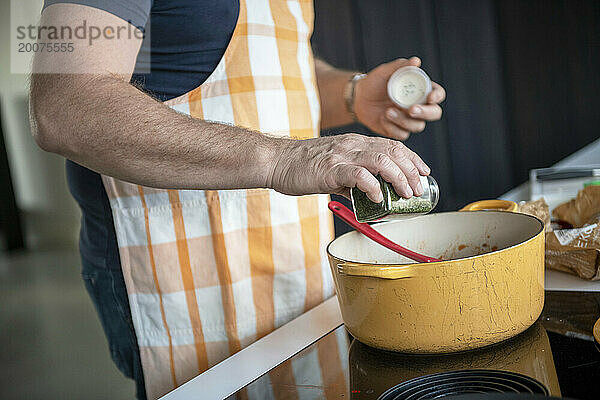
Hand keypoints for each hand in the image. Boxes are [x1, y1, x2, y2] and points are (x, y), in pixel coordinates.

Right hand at [268, 134, 429, 201]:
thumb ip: (353, 178)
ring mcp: (342, 155)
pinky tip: (379, 197)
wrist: (277, 161)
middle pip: (393, 152)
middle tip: (419, 188)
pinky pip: (359, 175)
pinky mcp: (331, 169)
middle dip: (412, 171)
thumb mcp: (334, 168)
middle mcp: (353, 145)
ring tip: (406, 194)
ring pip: (382, 161)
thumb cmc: (303, 166)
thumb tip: (369, 195)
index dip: (412, 158)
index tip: (423, 172)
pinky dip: (374, 187)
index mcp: (356, 142)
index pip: (392, 145)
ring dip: (399, 178)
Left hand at [353, 57, 445, 139]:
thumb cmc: (374, 82)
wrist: (359, 99)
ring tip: (387, 111)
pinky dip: (392, 128)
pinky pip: (403, 135)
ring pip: (418, 126)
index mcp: (420, 90)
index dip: (437, 96)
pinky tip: (382, 119)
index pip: (438, 94)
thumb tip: (416, 61)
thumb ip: (400, 66)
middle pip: (434, 113)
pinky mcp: (398, 131)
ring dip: (403, 120)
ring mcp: (409, 120)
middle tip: (411, 109)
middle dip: (425, 113)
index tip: (430, 97)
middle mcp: (418, 105)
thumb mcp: (384, 72)